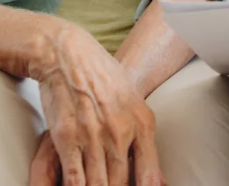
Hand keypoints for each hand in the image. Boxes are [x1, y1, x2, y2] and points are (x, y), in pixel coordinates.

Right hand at [27, 21, 165, 185]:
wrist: (72, 55)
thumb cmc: (106, 81)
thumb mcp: (135, 106)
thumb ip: (145, 144)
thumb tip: (160, 183)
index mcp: (142, 124)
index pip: (149, 176)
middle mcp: (121, 132)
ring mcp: (94, 136)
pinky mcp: (68, 138)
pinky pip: (74, 179)